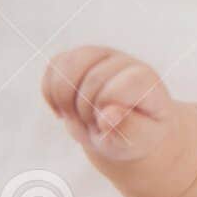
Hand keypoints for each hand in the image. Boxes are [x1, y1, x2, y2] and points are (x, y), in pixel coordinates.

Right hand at [43, 46, 176, 162]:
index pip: (117, 89)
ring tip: (77, 116)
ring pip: (68, 65)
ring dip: (64, 100)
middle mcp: (125, 62)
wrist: (127, 129)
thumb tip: (110, 114)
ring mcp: (101, 56)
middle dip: (85, 111)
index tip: (108, 126)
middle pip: (91, 79)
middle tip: (94, 126)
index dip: (103, 112)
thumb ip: (129, 129)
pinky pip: (53, 67)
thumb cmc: (137, 135)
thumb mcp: (140, 140)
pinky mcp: (78, 58)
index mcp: (146, 81)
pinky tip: (64, 109)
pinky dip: (50, 93)